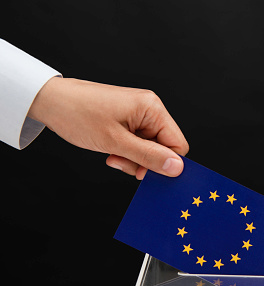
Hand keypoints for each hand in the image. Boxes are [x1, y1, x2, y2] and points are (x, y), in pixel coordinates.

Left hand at [28, 77, 188, 178]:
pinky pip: (138, 142)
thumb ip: (149, 157)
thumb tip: (176, 168)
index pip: (177, 144)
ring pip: (149, 147)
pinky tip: (111, 150)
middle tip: (122, 163)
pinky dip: (126, 151)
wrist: (50, 100)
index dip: (164, 163)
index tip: (144, 173)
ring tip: (112, 155)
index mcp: (152, 109)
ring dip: (133, 158)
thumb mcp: (116, 142)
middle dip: (144, 161)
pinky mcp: (129, 118)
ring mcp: (139, 113)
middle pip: (163, 147)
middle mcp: (150, 108)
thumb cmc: (79, 115)